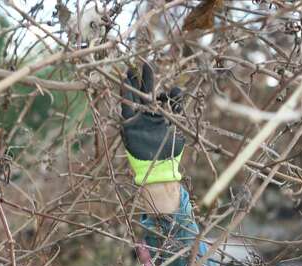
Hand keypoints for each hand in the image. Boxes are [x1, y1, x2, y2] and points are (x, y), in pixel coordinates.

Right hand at [121, 62, 184, 185]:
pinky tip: (123, 85)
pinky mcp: (130, 127)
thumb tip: (178, 88)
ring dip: (130, 86)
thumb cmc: (169, 148)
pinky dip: (124, 98)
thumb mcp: (176, 124)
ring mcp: (137, 120)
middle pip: (142, 93)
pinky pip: (126, 110)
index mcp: (157, 113)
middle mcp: (146, 115)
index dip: (150, 80)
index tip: (148, 65)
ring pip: (132, 99)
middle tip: (137, 63)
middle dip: (140, 79)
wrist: (160, 166)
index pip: (153, 92)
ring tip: (127, 71)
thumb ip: (176, 107)